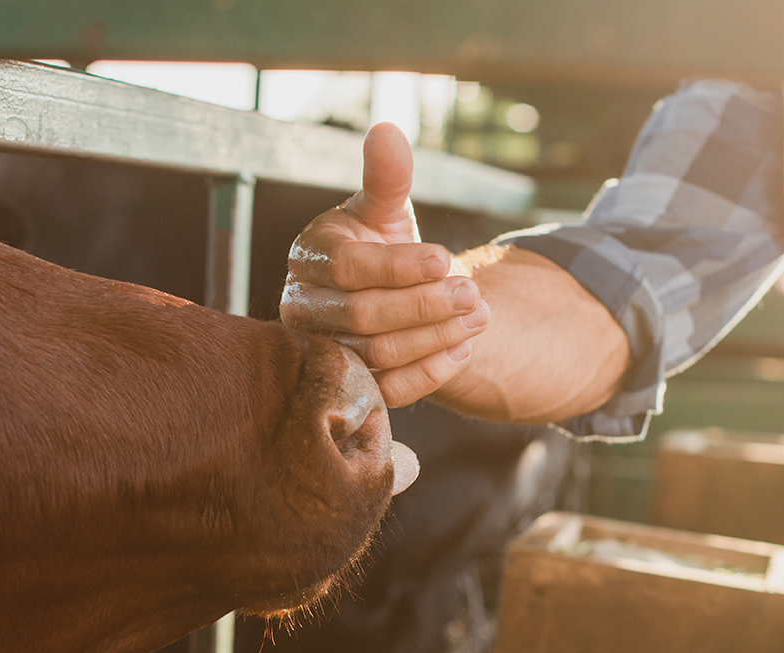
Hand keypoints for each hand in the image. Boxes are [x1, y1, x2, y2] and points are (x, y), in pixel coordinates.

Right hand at [279, 123, 489, 406]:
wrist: (378, 296)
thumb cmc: (376, 244)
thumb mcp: (383, 209)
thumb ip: (386, 177)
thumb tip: (386, 131)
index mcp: (308, 258)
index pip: (347, 267)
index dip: (398, 266)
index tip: (444, 259)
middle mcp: (303, 309)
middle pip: (360, 316)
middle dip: (424, 305)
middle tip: (473, 293)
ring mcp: (322, 351)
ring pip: (376, 355)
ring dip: (434, 337)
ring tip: (479, 317)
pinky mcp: (349, 385)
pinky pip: (386, 391)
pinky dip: (429, 374)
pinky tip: (463, 350)